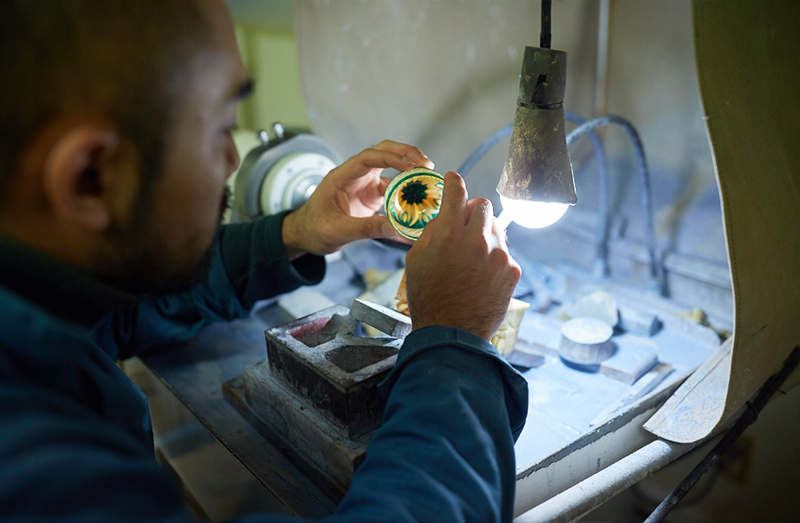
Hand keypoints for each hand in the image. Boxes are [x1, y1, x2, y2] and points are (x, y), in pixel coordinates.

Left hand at [281, 140, 433, 258]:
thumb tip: (396, 228)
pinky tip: (419, 195)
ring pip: (390, 166)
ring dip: (409, 168)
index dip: (390, 158)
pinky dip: (406, 189)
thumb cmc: (314, 229)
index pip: (367, 158)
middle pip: (382, 152)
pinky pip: (392, 186)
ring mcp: (363, 183)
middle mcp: (354, 175)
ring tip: (428, 176)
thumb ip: (366, 229)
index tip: (410, 165)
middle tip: (427, 164)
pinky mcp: (370, 194)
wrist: (305, 234)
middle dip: (405, 153)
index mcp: (341, 176)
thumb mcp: (338, 231)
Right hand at [404, 172, 520, 341]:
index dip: (454, 182)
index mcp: (448, 234)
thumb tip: (444, 218)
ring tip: (470, 257)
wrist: (452, 334)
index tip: (453, 179)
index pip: (457, 192)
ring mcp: (498, 255)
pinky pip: (503, 251)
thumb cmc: (428, 298)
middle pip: (483, 205)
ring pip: (496, 227)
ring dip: (483, 234)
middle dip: (472, 210)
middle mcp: (477, 240)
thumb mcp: (415, 261)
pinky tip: (480, 275)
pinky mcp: (512, 270)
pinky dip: (493, 257)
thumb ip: (431, 233)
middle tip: (463, 225)